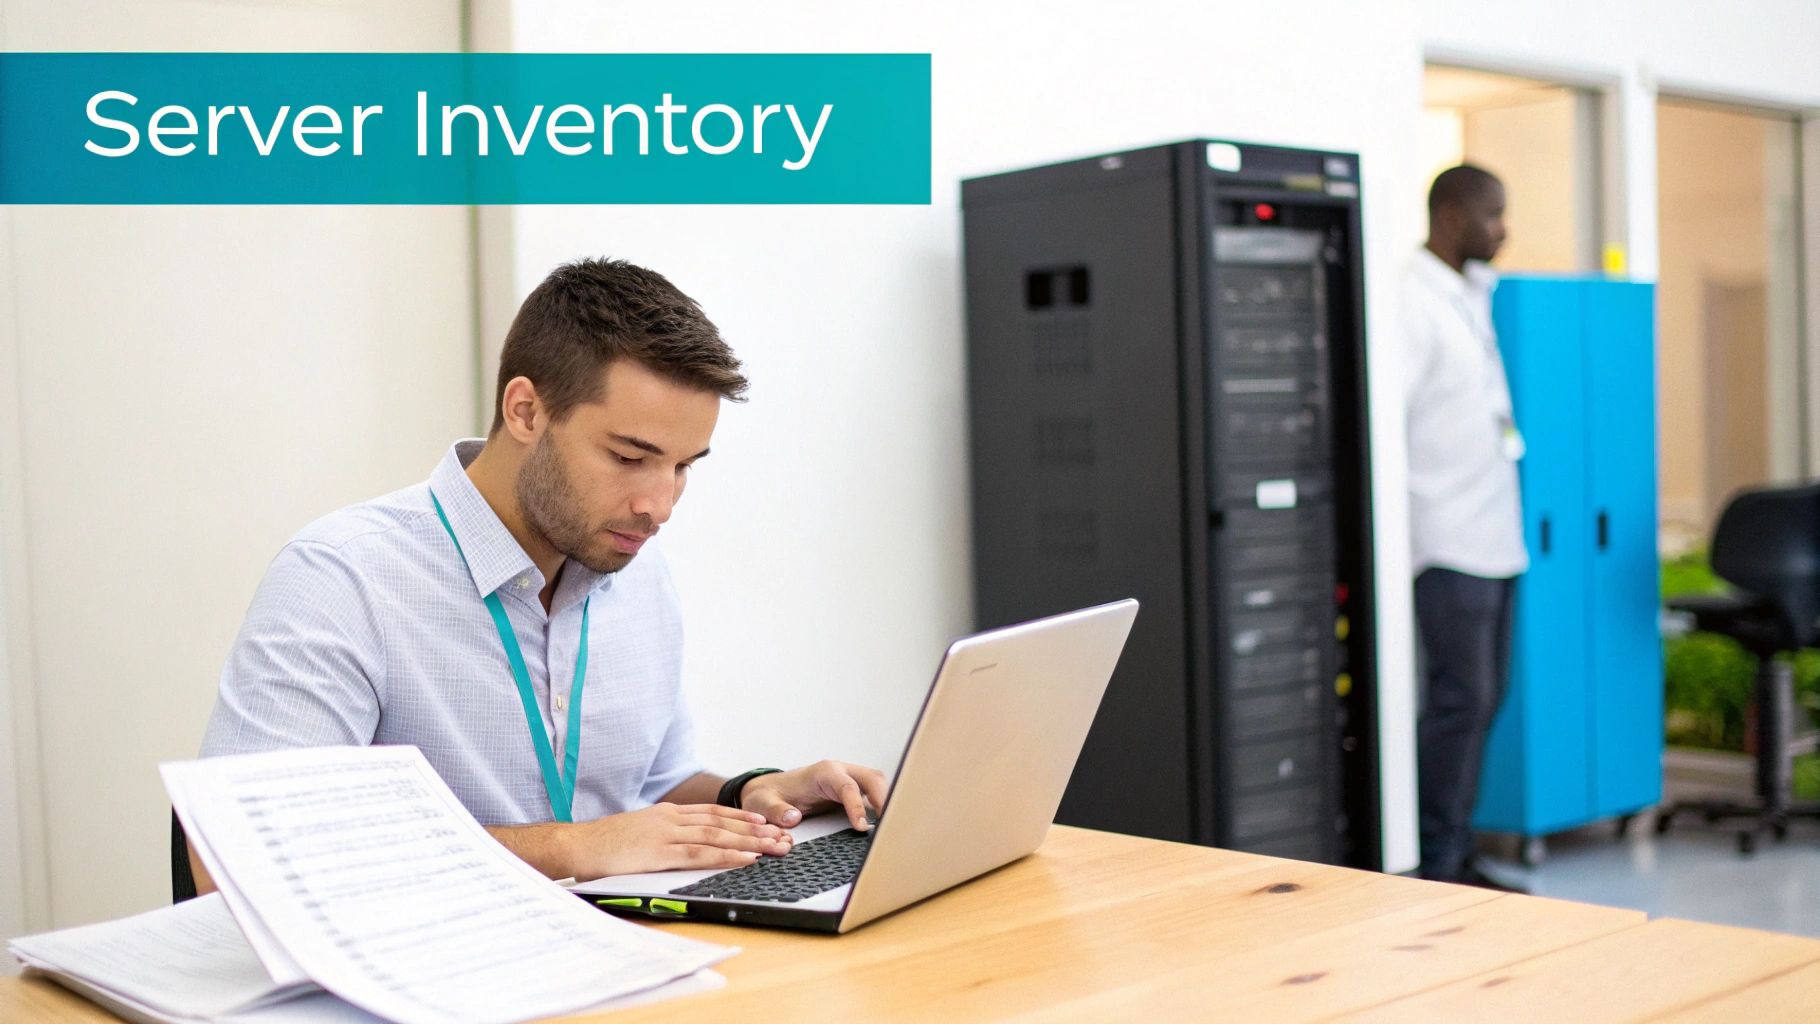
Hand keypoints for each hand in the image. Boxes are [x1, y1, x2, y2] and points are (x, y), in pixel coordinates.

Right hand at [563, 802, 792, 880]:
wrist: (576, 846)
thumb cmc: (602, 844)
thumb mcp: (637, 832)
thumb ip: (660, 834)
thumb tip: (679, 843)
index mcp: (665, 813)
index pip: (711, 812)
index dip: (739, 817)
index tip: (762, 822)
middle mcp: (670, 819)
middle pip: (721, 821)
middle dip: (754, 829)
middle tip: (782, 835)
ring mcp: (665, 835)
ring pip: (717, 836)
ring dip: (749, 842)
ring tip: (774, 847)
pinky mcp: (659, 854)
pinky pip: (700, 854)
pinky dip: (727, 855)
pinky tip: (746, 858)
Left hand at [740, 760, 889, 831]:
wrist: (769, 791)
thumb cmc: (768, 795)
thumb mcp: (762, 803)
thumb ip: (775, 811)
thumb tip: (793, 819)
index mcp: (822, 773)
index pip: (847, 785)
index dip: (857, 805)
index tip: (861, 827)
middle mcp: (839, 772)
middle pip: (872, 779)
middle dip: (885, 799)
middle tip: (891, 826)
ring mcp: (847, 779)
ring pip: (877, 783)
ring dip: (888, 801)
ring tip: (892, 827)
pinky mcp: (851, 789)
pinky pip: (874, 793)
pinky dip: (883, 805)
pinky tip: (886, 823)